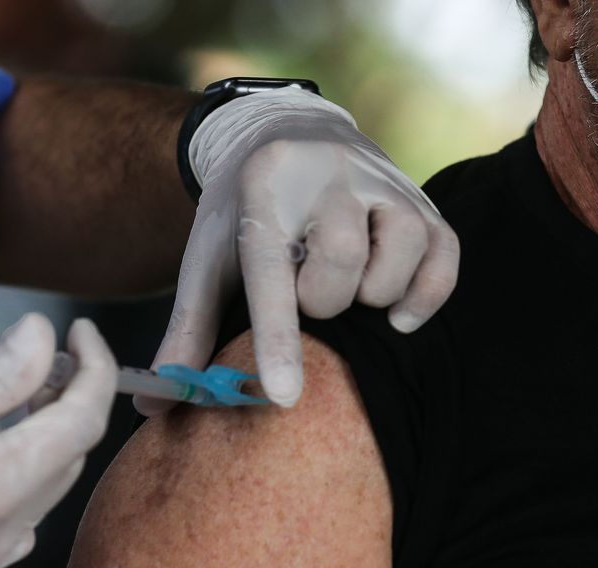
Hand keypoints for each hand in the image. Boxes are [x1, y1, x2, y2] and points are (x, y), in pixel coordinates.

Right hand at [0, 313, 115, 567]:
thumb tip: (44, 335)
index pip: (80, 424)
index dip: (93, 368)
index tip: (81, 330)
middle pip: (70, 458)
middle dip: (70, 398)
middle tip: (48, 352)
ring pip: (48, 487)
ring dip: (48, 435)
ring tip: (22, 386)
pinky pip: (19, 515)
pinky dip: (22, 471)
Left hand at [139, 88, 459, 414]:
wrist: (289, 134)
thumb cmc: (244, 214)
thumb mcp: (208, 259)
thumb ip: (187, 330)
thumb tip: (154, 403)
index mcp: (261, 190)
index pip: (269, 272)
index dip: (278, 338)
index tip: (282, 396)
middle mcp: (325, 174)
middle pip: (339, 262)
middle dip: (324, 302)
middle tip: (310, 294)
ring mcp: (381, 180)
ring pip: (399, 255)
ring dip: (376, 294)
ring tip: (351, 289)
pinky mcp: (422, 196)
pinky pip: (444, 254)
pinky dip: (426, 294)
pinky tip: (397, 309)